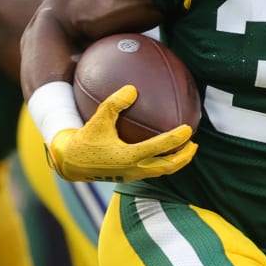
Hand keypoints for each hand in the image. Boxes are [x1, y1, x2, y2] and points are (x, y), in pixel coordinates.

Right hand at [45, 85, 196, 181]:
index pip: (159, 148)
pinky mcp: (129, 177)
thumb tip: (133, 88)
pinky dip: (162, 162)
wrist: (71, 163)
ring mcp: (132, 175)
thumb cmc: (85, 140)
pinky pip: (152, 171)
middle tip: (195, 144)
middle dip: (184, 157)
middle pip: (168, 166)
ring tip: (186, 150)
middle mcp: (134, 169)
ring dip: (176, 162)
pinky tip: (163, 152)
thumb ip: (115, 104)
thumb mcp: (98, 119)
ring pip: (162, 171)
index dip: (176, 139)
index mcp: (129, 156)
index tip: (189, 129)